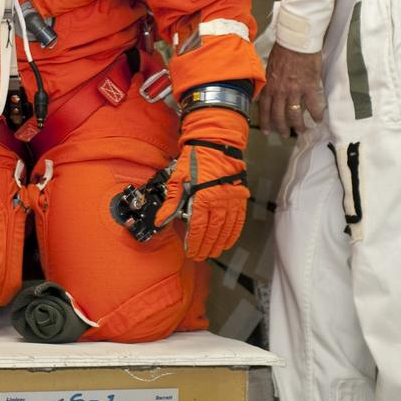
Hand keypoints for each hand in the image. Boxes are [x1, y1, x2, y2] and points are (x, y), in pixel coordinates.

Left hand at [161, 107, 249, 260]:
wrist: (215, 144)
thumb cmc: (195, 160)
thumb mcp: (178, 179)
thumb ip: (171, 202)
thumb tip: (160, 220)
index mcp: (201, 198)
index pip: (197, 227)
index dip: (194, 242)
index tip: (190, 252)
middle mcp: (218, 201)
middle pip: (212, 231)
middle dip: (206, 246)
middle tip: (200, 256)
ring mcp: (231, 200)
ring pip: (226, 228)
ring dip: (219, 243)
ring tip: (213, 253)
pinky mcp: (240, 197)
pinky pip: (238, 220)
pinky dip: (234, 233)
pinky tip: (228, 241)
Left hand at [258, 43, 324, 136]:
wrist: (296, 41)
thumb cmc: (283, 50)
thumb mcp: (269, 67)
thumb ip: (269, 81)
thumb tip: (268, 91)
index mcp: (269, 86)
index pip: (265, 108)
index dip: (266, 121)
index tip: (267, 131)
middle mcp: (279, 91)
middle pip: (279, 115)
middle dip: (282, 127)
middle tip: (286, 134)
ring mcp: (294, 90)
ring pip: (294, 114)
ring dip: (298, 125)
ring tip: (302, 130)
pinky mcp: (309, 87)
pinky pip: (313, 105)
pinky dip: (316, 114)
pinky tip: (318, 119)